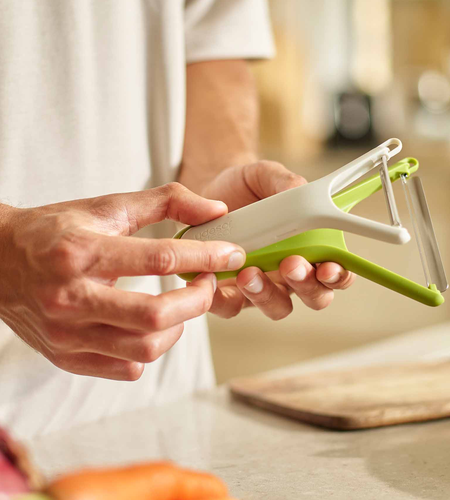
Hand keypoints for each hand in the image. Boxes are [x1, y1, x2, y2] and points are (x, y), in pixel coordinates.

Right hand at [0, 184, 245, 379]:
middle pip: (156, 315)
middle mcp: (70, 298)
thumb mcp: (107, 207)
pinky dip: (151, 349)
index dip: (206, 256)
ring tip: (181, 304)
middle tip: (208, 282)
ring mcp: (66, 334)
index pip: (160, 258)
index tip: (232, 254)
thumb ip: (165, 202)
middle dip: (198, 300)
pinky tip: (151, 326)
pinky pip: (127, 368)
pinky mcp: (67, 357)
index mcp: (81, 252)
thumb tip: (215, 209)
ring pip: (145, 348)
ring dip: (179, 327)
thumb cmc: (55, 231)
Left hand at [201, 161, 355, 319]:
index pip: (337, 273)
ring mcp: (262, 287)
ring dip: (267, 295)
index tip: (327, 267)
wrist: (209, 192)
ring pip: (276, 307)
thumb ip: (286, 183)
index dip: (338, 276)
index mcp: (312, 249)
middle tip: (290, 265)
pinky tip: (216, 279)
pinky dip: (226, 300)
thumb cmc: (248, 188)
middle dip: (307, 286)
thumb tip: (299, 191)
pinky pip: (230, 307)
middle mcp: (292, 274)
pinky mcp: (229, 293)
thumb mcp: (267, 176)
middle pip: (315, 297)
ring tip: (249, 273)